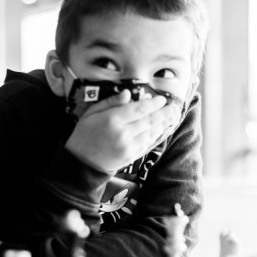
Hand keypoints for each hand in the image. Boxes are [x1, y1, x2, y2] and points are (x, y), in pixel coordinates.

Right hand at [66, 89, 180, 171]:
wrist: (82, 163)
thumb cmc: (85, 134)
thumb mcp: (91, 113)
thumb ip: (110, 102)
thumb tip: (128, 93)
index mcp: (112, 120)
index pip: (138, 109)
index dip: (153, 103)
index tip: (161, 99)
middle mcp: (123, 134)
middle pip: (149, 120)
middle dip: (164, 113)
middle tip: (174, 107)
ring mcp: (128, 147)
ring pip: (151, 132)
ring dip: (164, 124)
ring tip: (173, 116)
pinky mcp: (132, 156)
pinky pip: (149, 144)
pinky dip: (158, 136)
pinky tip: (163, 129)